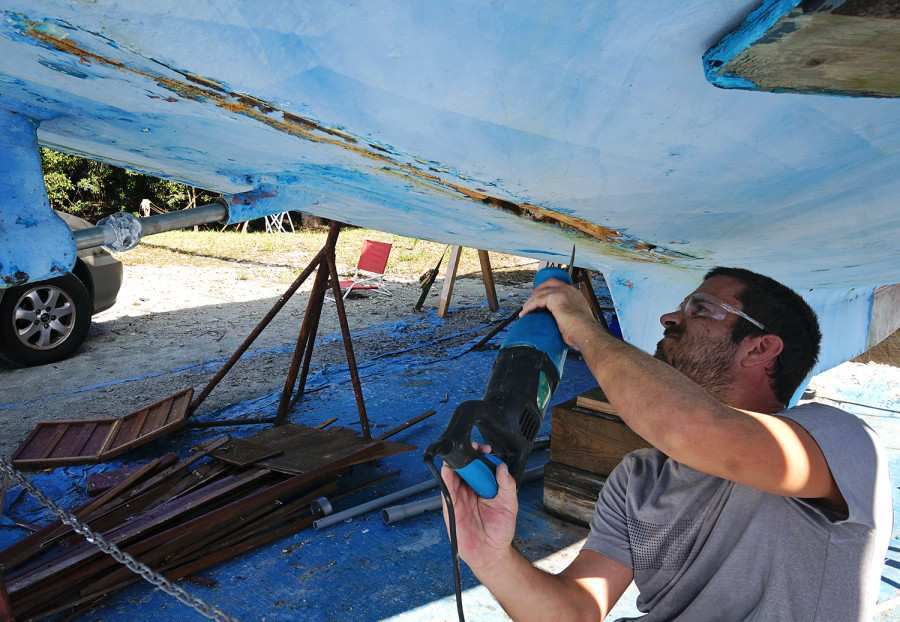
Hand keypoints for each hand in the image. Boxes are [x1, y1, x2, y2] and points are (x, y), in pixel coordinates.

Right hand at [440, 445, 518, 571]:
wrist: (491, 553)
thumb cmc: (500, 530)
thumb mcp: (510, 504)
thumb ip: (507, 485)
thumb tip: (502, 467)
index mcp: (483, 487)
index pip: (479, 466)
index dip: (480, 455)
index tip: (485, 449)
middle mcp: (469, 490)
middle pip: (463, 467)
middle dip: (466, 454)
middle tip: (472, 448)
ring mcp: (459, 497)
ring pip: (452, 475)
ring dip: (454, 463)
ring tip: (459, 455)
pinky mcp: (451, 507)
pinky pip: (446, 490)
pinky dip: (446, 478)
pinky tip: (448, 471)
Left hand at [521, 278, 602, 349]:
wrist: (586, 332)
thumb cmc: (583, 331)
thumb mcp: (577, 320)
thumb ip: (568, 317)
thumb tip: (561, 325)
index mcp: (575, 294)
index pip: (557, 285)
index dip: (546, 290)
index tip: (539, 299)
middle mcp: (569, 290)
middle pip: (547, 284)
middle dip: (536, 292)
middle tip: (529, 304)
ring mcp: (562, 292)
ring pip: (540, 293)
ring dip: (530, 302)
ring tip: (525, 311)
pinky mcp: (555, 298)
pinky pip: (537, 300)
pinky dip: (529, 307)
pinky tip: (525, 313)